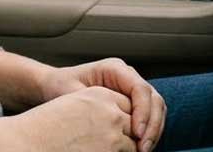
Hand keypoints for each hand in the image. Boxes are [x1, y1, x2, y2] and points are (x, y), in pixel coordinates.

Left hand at [38, 58, 166, 151]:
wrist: (55, 85)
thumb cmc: (61, 86)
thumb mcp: (72, 92)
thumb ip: (91, 102)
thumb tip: (109, 121)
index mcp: (115, 68)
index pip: (140, 88)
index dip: (143, 112)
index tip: (136, 134)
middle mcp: (127, 76)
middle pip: (153, 98)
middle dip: (152, 125)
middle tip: (143, 149)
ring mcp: (131, 88)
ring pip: (156, 108)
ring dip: (154, 130)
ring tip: (143, 150)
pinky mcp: (132, 101)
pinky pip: (149, 116)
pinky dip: (149, 131)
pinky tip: (140, 146)